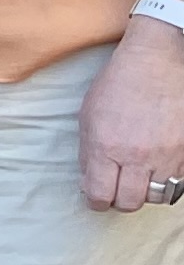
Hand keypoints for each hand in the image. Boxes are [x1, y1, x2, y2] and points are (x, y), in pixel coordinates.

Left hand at [80, 18, 183, 211]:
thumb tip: (89, 181)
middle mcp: (138, 156)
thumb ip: (89, 153)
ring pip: (158, 195)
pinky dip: (167, 178)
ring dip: (146, 190)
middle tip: (117, 188)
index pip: (100, 196)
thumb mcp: (89, 116)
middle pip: (130, 202)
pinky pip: (178, 180)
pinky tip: (158, 165)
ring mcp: (167, 155)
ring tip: (138, 176)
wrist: (158, 62)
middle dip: (120, 199)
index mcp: (106, 147)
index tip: (96, 196)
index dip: (95, 201)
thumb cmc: (119, 84)